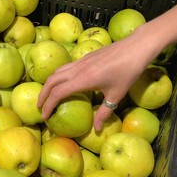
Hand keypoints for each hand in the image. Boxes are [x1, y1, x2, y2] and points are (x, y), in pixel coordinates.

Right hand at [37, 35, 155, 129]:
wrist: (136, 47)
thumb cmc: (128, 72)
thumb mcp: (117, 95)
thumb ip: (104, 113)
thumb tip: (97, 129)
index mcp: (83, 80)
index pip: (58, 93)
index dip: (48, 105)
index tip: (45, 116)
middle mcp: (78, 69)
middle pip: (51, 80)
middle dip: (43, 94)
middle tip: (40, 106)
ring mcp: (80, 61)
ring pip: (57, 71)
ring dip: (49, 83)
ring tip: (47, 95)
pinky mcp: (85, 57)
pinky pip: (66, 67)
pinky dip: (58, 76)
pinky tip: (64, 83)